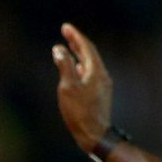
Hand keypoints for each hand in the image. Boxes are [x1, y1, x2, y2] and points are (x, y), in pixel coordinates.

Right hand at [52, 22, 113, 150]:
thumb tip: (59, 49)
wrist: (95, 135)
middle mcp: (102, 75)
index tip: (65, 27)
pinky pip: (91, 73)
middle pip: (90, 53)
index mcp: (96, 71)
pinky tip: (76, 69)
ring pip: (90, 63)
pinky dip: (81, 66)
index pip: (86, 47)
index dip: (75, 36)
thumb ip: (64, 65)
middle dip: (77, 42)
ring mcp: (103, 85)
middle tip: (66, 33)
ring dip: (79, 54)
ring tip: (69, 48)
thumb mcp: (68, 87)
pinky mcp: (100, 94)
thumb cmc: (80, 112)